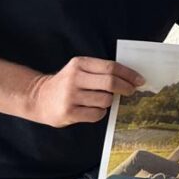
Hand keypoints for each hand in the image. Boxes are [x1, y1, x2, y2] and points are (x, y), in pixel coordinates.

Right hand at [25, 56, 143, 127]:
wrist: (38, 98)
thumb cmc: (67, 83)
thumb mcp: (79, 69)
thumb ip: (100, 71)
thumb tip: (131, 79)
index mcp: (79, 64)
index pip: (111, 67)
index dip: (129, 74)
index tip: (140, 80)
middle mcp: (74, 78)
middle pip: (111, 83)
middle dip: (126, 88)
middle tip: (131, 91)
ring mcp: (70, 96)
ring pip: (106, 100)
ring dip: (109, 101)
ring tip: (101, 100)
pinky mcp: (69, 112)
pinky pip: (97, 114)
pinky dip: (100, 113)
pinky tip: (91, 109)